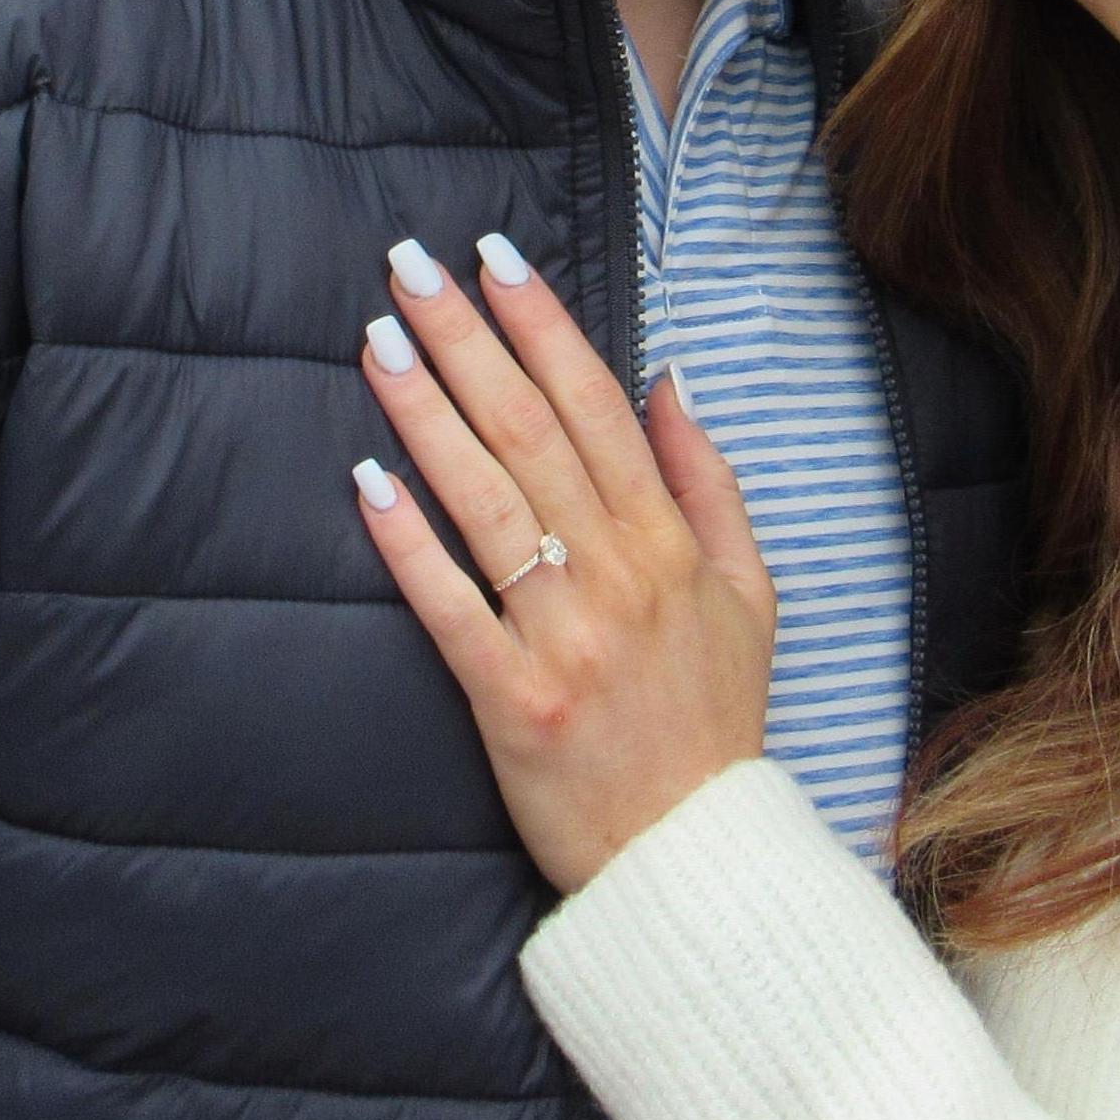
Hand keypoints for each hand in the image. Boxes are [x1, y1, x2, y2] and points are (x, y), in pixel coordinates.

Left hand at [351, 234, 776, 893]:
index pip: (596, 403)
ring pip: (485, 500)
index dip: (542, 323)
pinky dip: (409, 543)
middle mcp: (618, 575)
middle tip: (408, 267)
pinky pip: (449, 607)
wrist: (694, 862)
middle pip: (530, 430)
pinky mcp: (510, 700)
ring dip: (427, 412)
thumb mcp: (751, 593)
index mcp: (669, 542)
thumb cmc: (716, 721)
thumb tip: (668, 380)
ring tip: (379, 340)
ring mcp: (564, 636)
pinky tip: (367, 479)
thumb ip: (710, 483)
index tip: (493, 257)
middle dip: (466, 338)